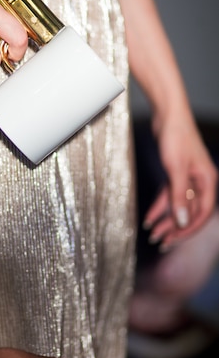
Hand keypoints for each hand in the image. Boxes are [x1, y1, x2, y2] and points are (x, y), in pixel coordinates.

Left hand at [143, 116, 217, 250]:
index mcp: (208, 181)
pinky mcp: (176, 173)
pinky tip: (148, 218)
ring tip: (151, 234)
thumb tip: (183, 222)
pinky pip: (170, 195)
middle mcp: (201, 181)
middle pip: (190, 212)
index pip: (202, 213)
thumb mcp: (176, 170)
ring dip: (166, 220)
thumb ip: (179, 197)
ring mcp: (189, 178)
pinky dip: (160, 206)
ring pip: (179, 205)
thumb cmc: (176, 137)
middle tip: (159, 242)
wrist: (167, 114)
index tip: (172, 240)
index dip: (188, 229)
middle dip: (175, 228)